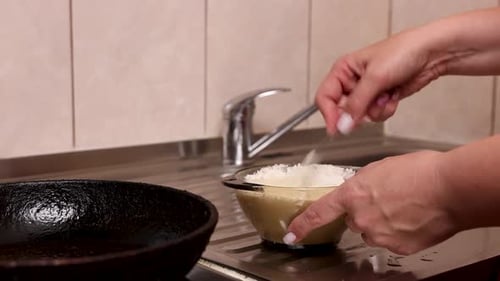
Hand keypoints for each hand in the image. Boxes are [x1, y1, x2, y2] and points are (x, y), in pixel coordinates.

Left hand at [285, 151, 458, 254]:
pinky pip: (390, 240)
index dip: (302, 225)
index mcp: (353, 194)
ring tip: (405, 206)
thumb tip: (360, 191)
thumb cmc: (420, 172)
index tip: (291, 233)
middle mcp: (361, 218)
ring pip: (372, 231)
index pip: (319, 213)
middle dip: (364, 212)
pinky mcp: (397, 247)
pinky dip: (399, 232)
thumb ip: (362, 183)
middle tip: (388, 199)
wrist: (450, 188)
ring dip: (382, 222)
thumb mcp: (380, 168)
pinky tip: (413, 218)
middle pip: (353, 220)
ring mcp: (379, 235)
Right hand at [317, 28, 449, 134]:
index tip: (336, 129)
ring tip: (386, 95)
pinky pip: (375, 116)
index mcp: (343, 70)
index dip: (329, 114)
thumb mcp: (374, 78)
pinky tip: (393, 96)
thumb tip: (342, 125)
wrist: (430, 54)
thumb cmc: (402, 52)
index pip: (325, 97)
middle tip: (369, 107)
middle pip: (342, 110)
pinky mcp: (380, 99)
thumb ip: (356, 103)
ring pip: (360, 116)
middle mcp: (352, 82)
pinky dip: (385, 110)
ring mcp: (367, 92)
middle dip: (358, 111)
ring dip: (375, 110)